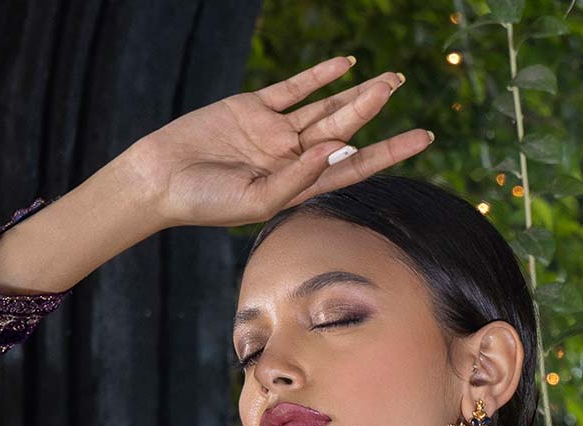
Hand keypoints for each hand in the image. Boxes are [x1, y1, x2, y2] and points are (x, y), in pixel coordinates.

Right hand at [115, 56, 432, 230]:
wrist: (161, 179)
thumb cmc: (206, 202)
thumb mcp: (257, 200)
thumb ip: (298, 178)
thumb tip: (337, 148)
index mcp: (300, 187)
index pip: (354, 167)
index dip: (389, 152)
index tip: (421, 139)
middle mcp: (293, 159)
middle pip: (344, 130)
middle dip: (373, 109)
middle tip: (399, 84)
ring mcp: (274, 132)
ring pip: (324, 107)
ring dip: (354, 92)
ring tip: (386, 79)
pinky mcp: (253, 108)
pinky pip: (294, 89)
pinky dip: (319, 76)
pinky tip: (345, 65)